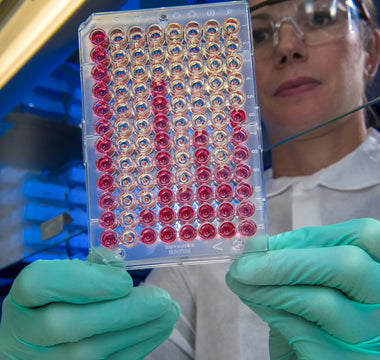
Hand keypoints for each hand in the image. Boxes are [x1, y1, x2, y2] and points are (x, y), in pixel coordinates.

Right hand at [0, 259, 179, 359]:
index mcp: (24, 296)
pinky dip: (136, 346)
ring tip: (169, 312)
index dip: (86, 282)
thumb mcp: (60, 277)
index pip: (40, 284)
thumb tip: (120, 270)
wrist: (30, 340)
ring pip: (91, 352)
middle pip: (69, 325)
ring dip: (139, 331)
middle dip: (123, 312)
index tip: (126, 280)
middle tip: (162, 299)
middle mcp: (26, 332)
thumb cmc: (52, 300)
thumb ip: (88, 270)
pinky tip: (159, 328)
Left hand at [226, 218, 379, 359]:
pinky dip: (268, 308)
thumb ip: (300, 262)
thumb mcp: (317, 285)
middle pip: (348, 265)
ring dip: (267, 286)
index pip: (366, 236)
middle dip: (285, 261)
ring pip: (321, 301)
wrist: (309, 359)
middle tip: (243, 264)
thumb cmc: (317, 322)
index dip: (314, 234)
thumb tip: (258, 246)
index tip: (270, 241)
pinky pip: (302, 330)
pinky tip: (252, 299)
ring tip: (239, 280)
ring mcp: (373, 340)